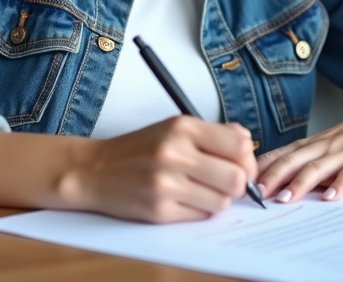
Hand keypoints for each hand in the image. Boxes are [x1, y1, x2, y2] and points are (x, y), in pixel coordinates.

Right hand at [65, 116, 256, 222]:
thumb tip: (248, 146)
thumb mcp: (173, 127)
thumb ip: (212, 134)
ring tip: (197, 190)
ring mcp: (166, 183)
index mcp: (182, 127)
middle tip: (225, 183)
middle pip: (237, 179)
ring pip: (221, 202)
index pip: (240, 145)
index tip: (242, 166)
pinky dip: (197, 210)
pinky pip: (200, 216)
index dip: (247, 160)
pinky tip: (181, 199)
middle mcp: (174, 153)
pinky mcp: (159, 210)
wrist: (94, 170)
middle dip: (237, 185)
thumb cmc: (139, 149)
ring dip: (215, 200)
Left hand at [255, 106, 342, 203]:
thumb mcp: (315, 148)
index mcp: (305, 146)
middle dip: (273, 177)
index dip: (259, 169)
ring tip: (286, 198)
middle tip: (257, 193)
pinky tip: (331, 198)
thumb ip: (293, 163)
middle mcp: (319, 148)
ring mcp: (341, 154)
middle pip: (292, 161)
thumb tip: (262, 183)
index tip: (241, 180)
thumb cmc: (342, 141)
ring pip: (317, 168)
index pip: (277, 155)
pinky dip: (340, 185)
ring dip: (300, 183)